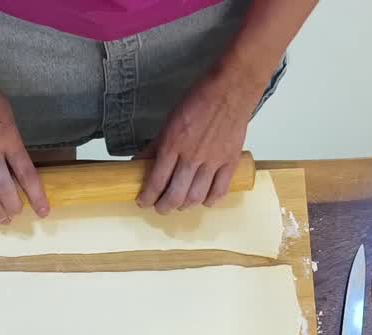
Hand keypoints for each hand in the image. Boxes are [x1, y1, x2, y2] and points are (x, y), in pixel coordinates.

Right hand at [0, 69, 48, 224]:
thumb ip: (12, 143)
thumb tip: (18, 168)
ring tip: (4, 220)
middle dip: (14, 205)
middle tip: (19, 216)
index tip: (43, 210)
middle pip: (5, 186)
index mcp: (7, 136)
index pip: (26, 172)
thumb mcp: (9, 115)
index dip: (36, 195)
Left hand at [137, 69, 264, 212]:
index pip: (156, 182)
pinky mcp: (230, 162)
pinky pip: (220, 190)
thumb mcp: (170, 120)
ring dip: (184, 206)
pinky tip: (203, 201)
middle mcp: (192, 157)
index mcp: (173, 145)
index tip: (143, 201)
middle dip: (163, 207)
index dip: (147, 197)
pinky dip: (210, 201)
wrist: (231, 89)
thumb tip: (141, 161)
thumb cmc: (200, 99)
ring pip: (196, 197)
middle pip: (175, 195)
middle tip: (160, 207)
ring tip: (179, 205)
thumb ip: (157, 144)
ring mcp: (213, 161)